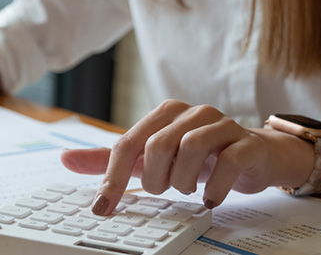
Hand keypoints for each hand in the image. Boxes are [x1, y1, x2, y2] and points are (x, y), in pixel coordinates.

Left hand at [61, 99, 313, 214]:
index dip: (112, 178)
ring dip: (182, 181)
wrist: (254, 155)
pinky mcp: (247, 143)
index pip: (127, 144)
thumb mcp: (150, 158)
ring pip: (191, 149)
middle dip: (154, 179)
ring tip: (186, 190)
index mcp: (164, 114)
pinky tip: (209, 198)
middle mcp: (191, 113)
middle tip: (163, 191)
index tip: (103, 207)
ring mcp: (222, 125)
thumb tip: (66, 159)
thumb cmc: (198, 156)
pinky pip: (228, 162)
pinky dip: (214, 186)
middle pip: (157, 145)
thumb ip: (110, 159)